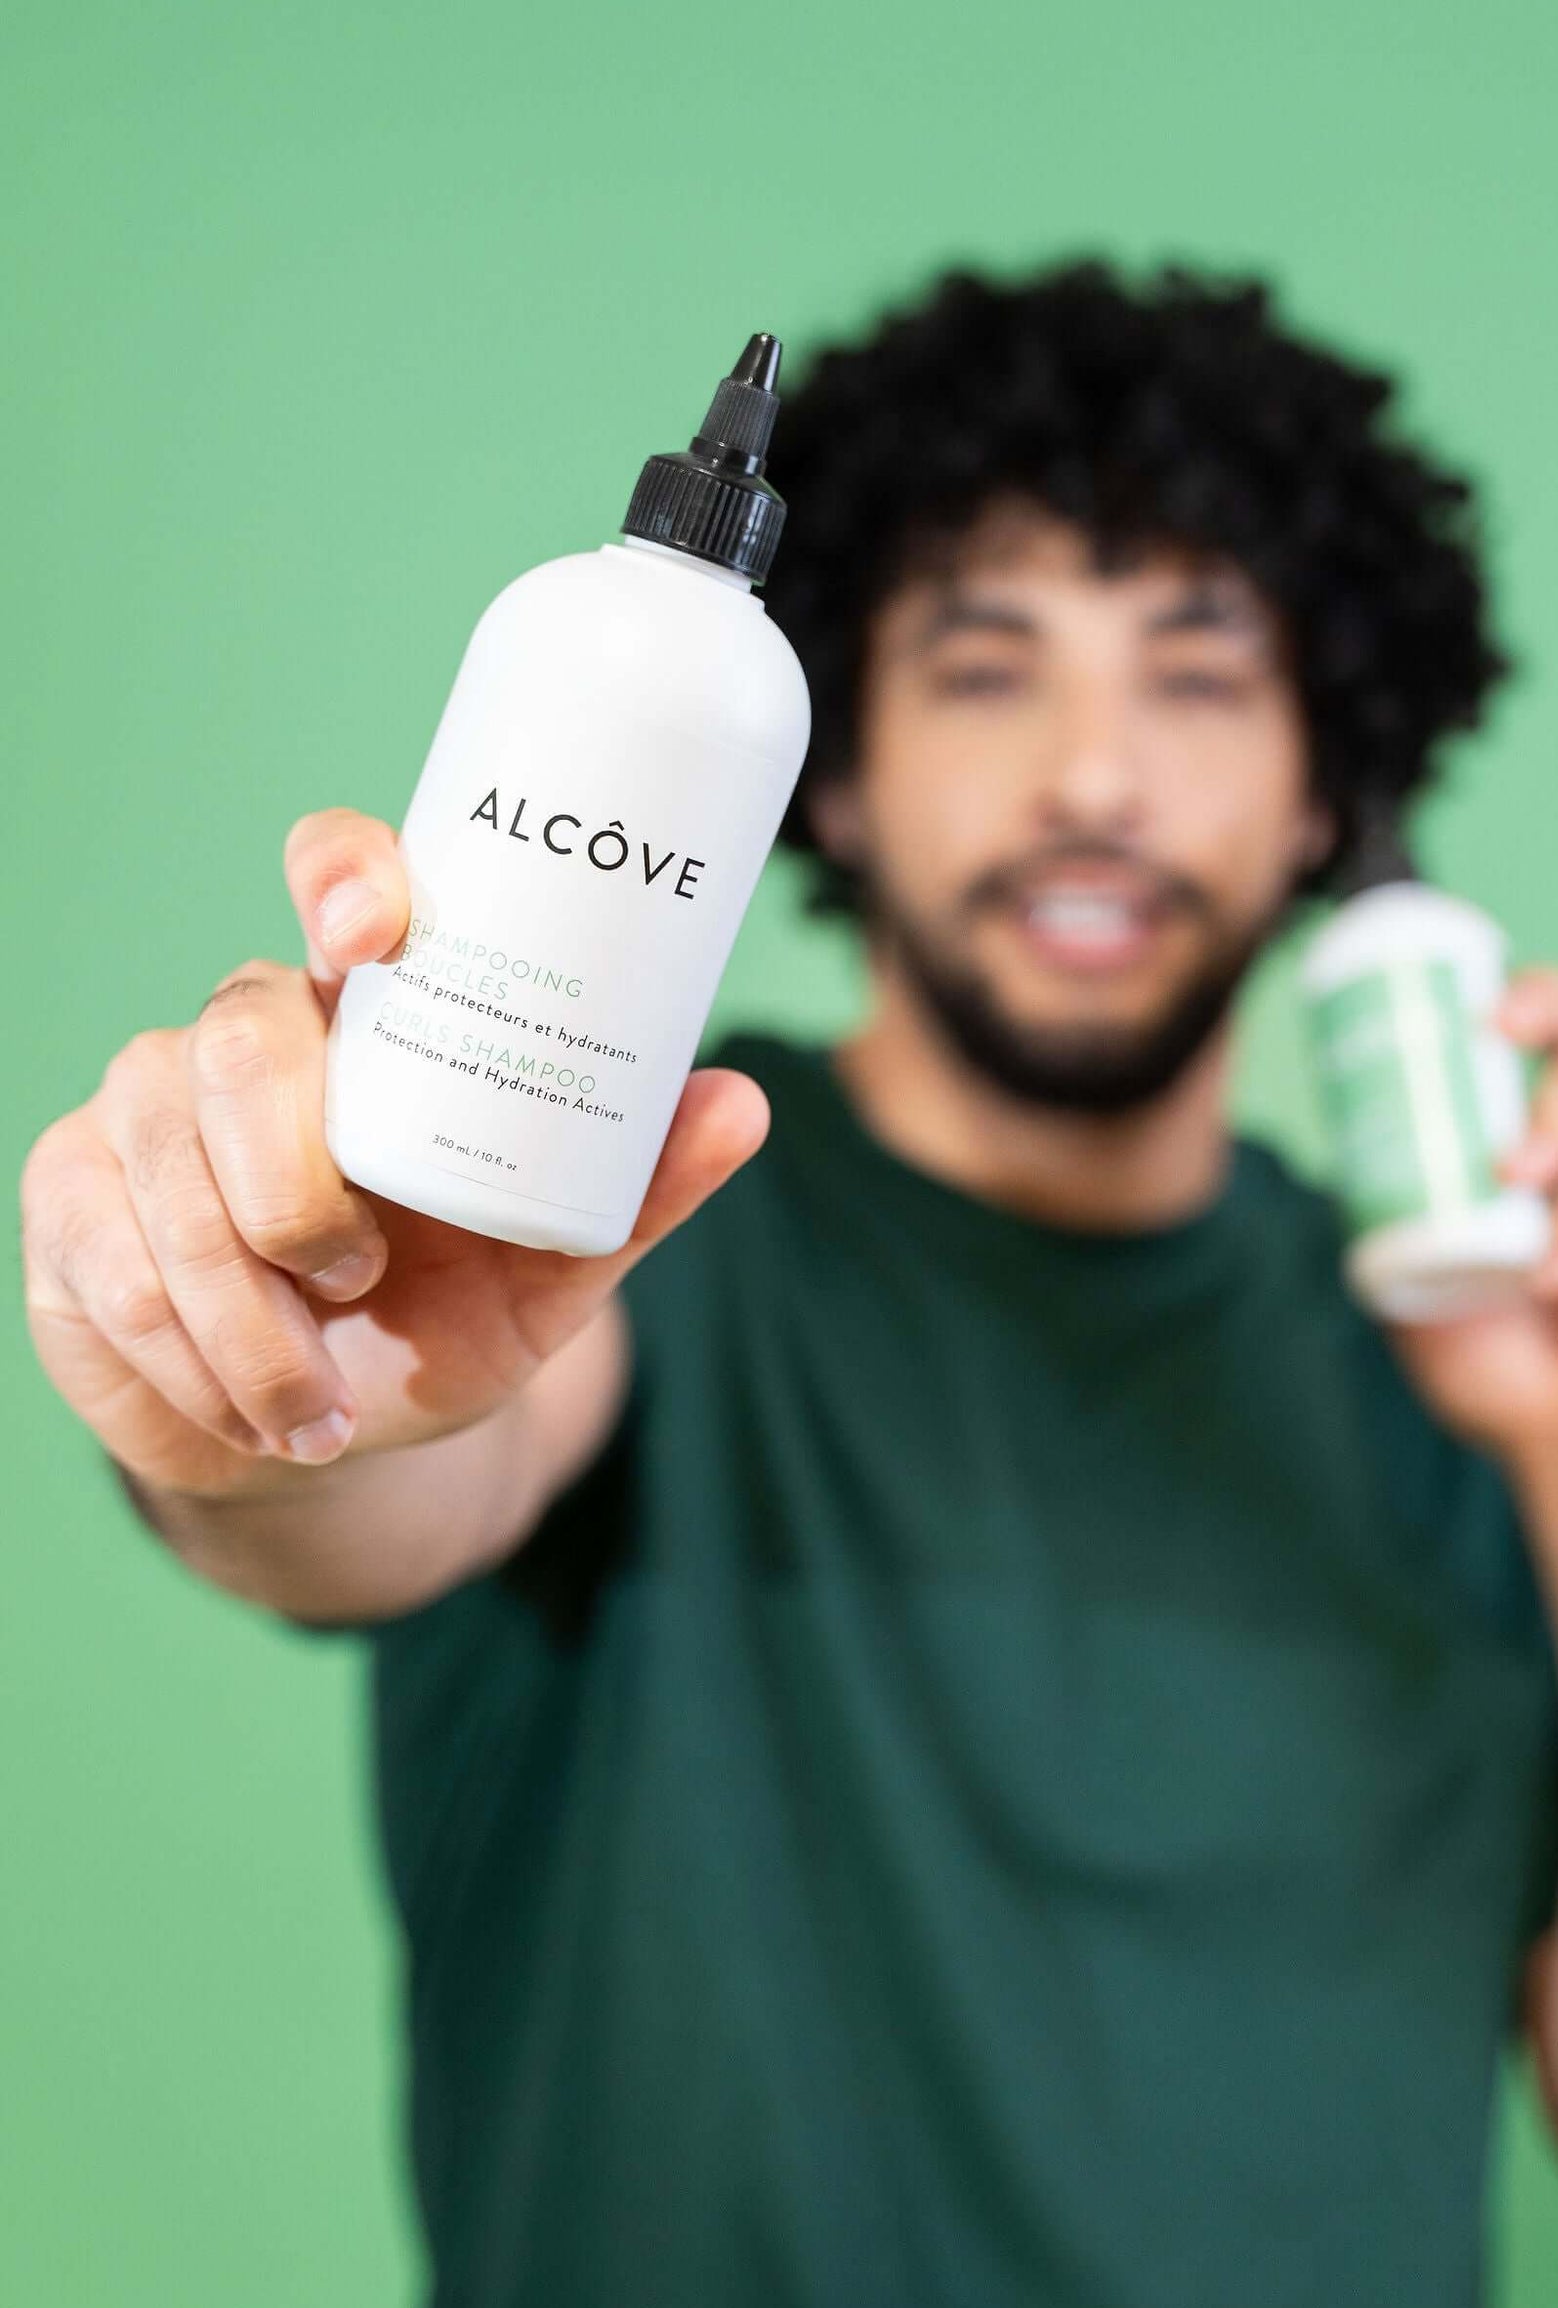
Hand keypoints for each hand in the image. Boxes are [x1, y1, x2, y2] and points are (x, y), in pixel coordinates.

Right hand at [22, 808, 767, 1499]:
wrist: (332, 1432)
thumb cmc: (445, 1312)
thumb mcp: (549, 1265)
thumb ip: (632, 1191)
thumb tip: (739, 1104)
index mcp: (371, 1010)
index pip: (338, 875)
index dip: (345, 876)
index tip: (374, 931)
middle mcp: (248, 1031)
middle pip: (239, 1037)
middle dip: (295, 1186)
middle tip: (360, 1282)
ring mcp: (141, 1104)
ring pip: (170, 1177)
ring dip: (247, 1320)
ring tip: (318, 1405)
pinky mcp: (69, 1191)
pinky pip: (110, 1264)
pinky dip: (187, 1360)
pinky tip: (244, 1408)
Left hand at [1386, 968, 1557, 1477]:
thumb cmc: (1494, 1362)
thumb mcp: (1407, 1280)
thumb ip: (1378, 1216)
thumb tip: (1331, 1157)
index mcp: (1538, 1137)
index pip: (1542, 1033)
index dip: (1518, 996)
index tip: (1469, 1005)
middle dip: (1545, 1007)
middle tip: (1495, 1031)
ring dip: (1555, 1126)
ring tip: (1514, 1183)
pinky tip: (1557, 1273)